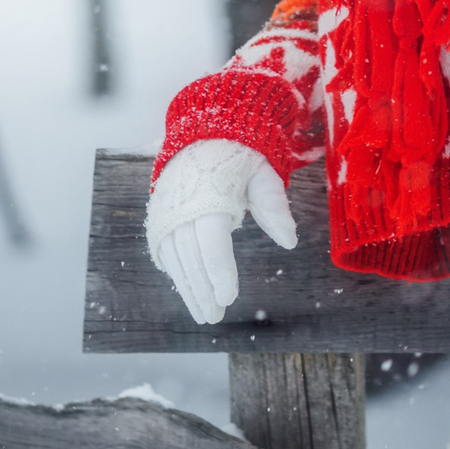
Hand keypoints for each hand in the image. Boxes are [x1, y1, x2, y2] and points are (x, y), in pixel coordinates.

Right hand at [145, 140, 298, 324]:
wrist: (203, 132)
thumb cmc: (239, 155)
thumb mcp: (263, 173)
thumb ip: (274, 206)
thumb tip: (290, 240)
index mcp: (210, 193)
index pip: (212, 239)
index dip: (219, 269)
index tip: (228, 296)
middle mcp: (183, 204)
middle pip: (191, 255)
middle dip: (202, 289)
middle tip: (215, 316)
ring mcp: (168, 209)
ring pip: (174, 257)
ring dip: (188, 287)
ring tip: (203, 313)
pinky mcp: (160, 213)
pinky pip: (164, 249)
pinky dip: (175, 271)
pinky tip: (187, 290)